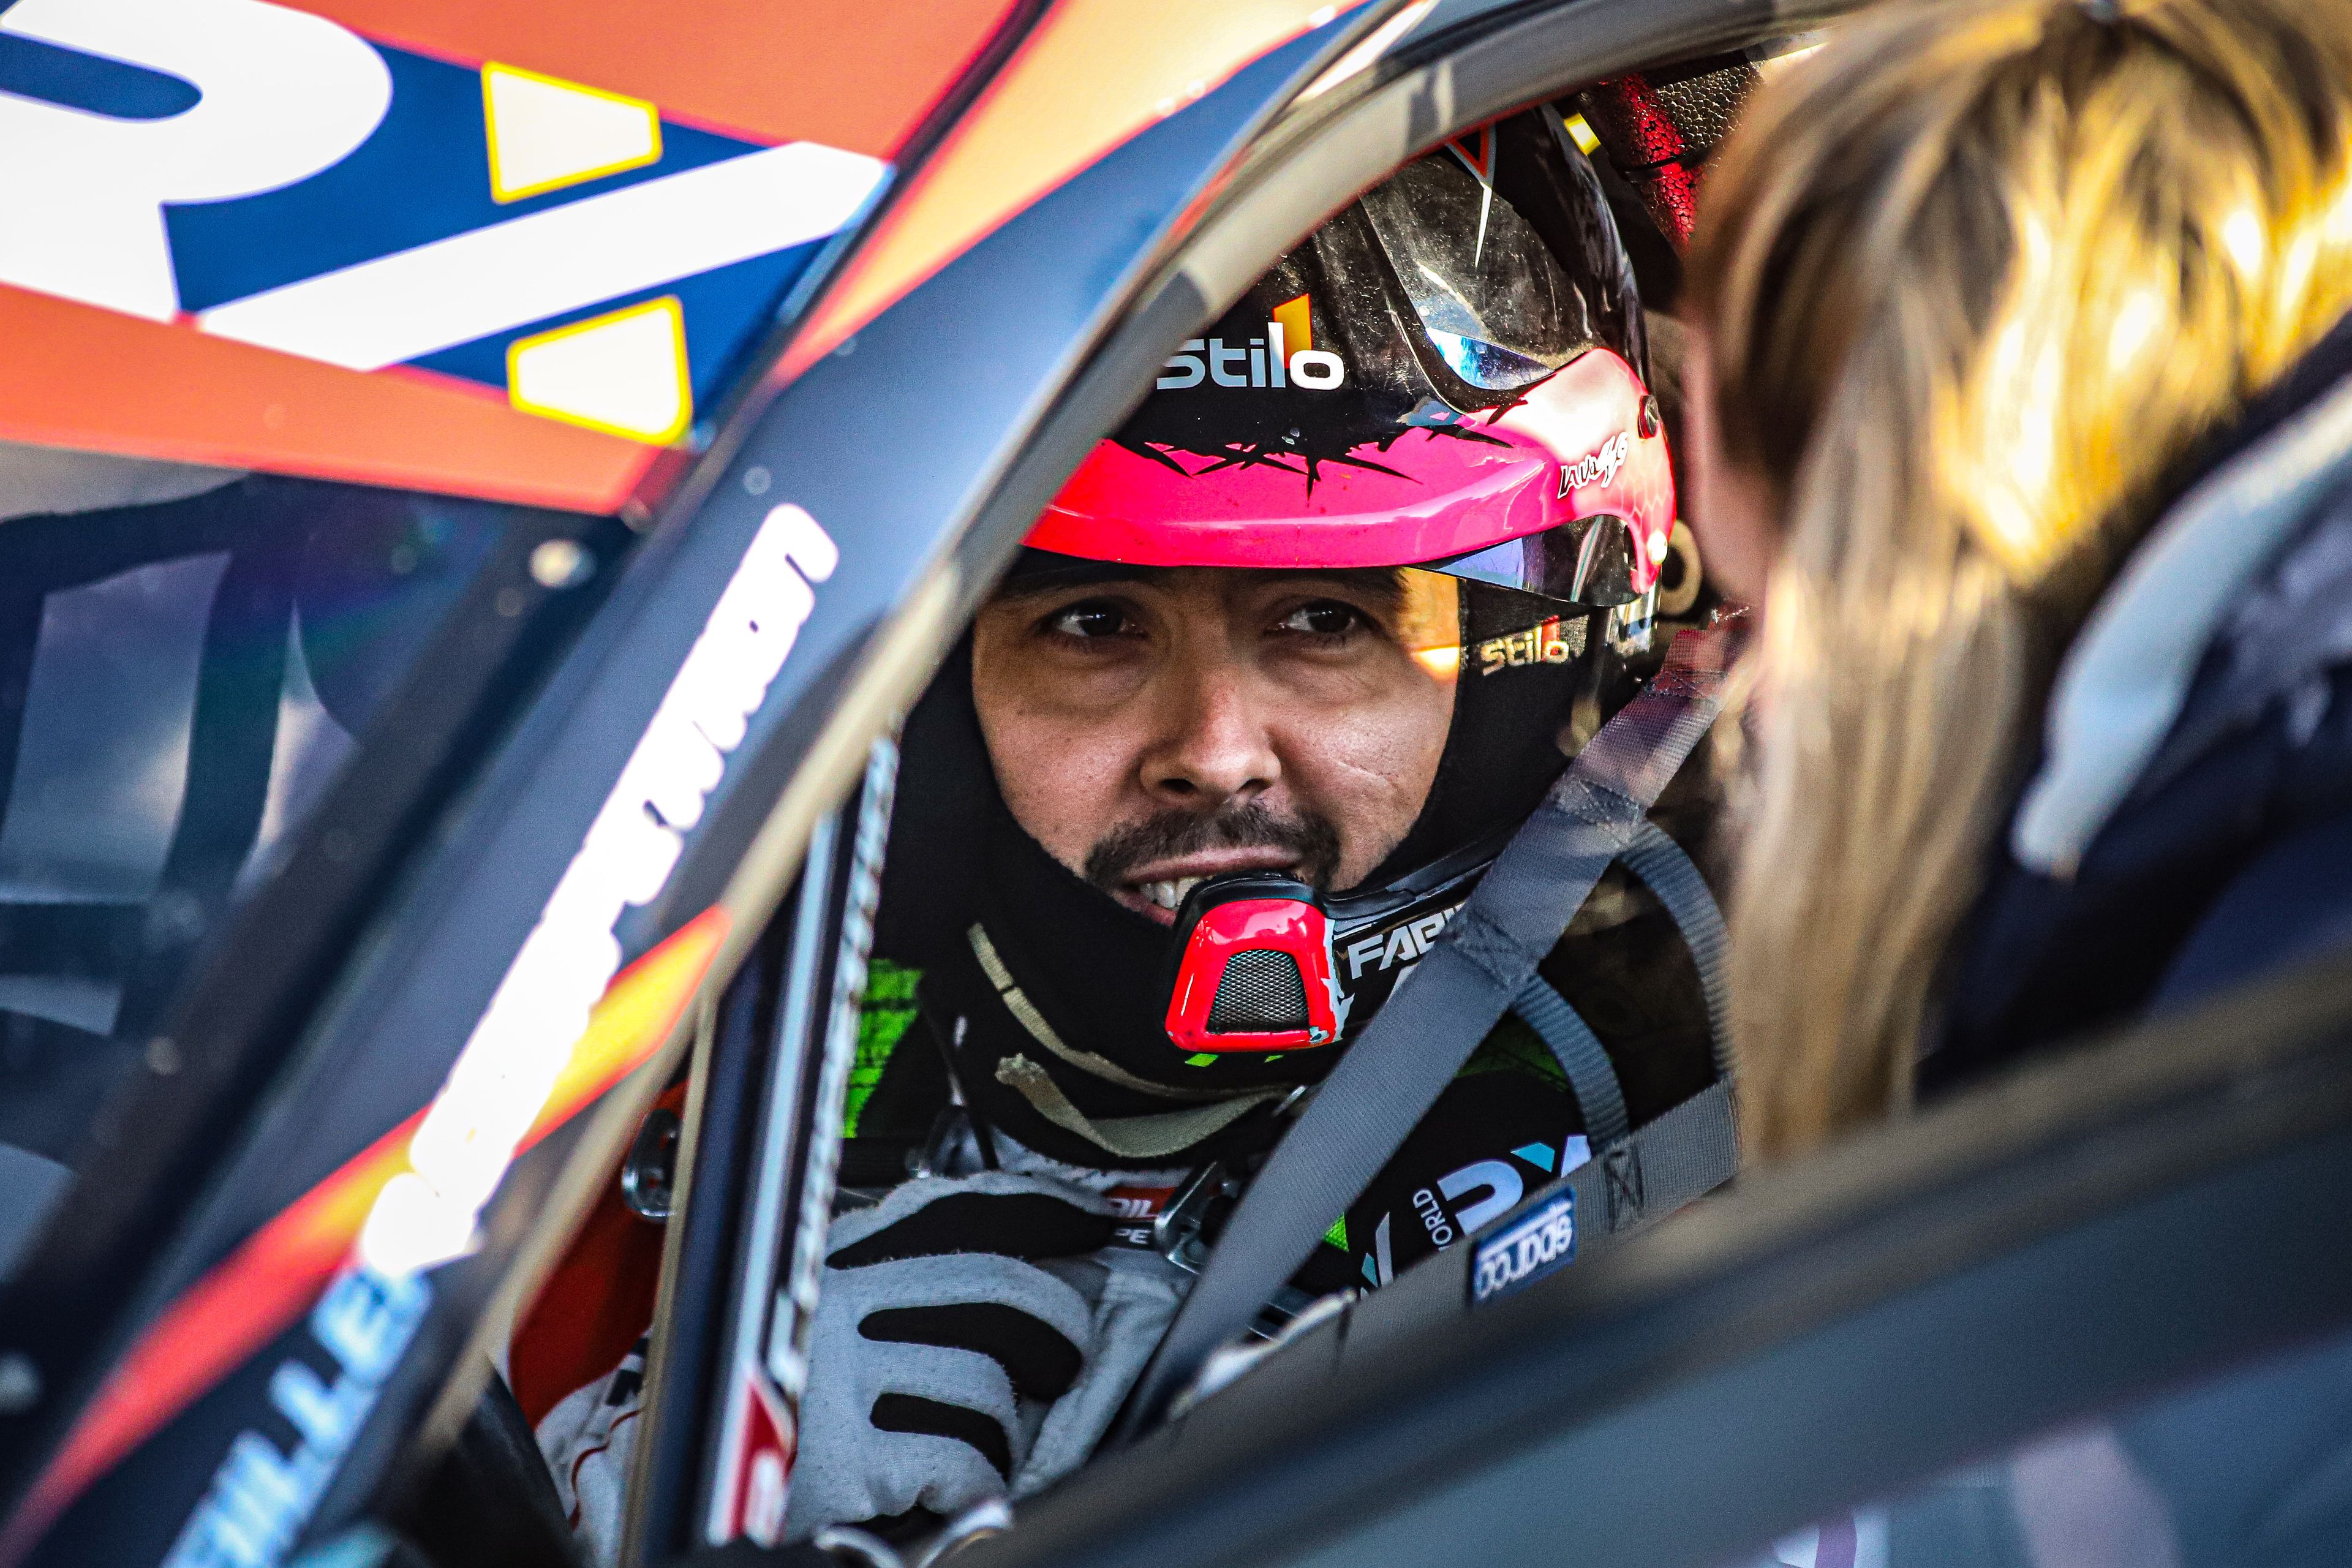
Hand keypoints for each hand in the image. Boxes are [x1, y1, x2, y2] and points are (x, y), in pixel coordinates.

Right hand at [784, 1172, 1183, 1538]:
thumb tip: (1029, 1266)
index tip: (1094, 1219)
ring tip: (988, 1445)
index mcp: (837, 1256)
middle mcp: (835, 1300)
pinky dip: (977, 1479)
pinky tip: (956, 1486)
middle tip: (1064, 1362)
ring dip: (1006, 1426)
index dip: (1044, 1209)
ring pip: (987, 1380)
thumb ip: (904, 1282)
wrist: (693, 1493)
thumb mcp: (828, 1313)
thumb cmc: (779, 1403)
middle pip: (995, 1288)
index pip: (960, 1205)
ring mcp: (838, 1374)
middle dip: (1056, 1327)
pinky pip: (961, 1456)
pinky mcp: (845, 1455)